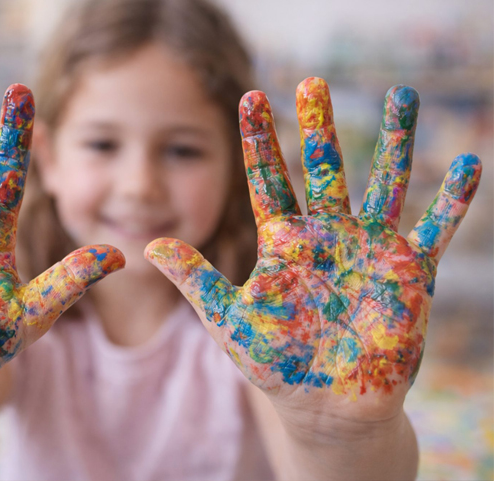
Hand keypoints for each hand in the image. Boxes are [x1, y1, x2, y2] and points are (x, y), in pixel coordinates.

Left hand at [146, 78, 480, 424]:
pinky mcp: (408, 274)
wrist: (325, 408)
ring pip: (385, 184)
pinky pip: (436, 230)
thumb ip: (195, 280)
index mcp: (284, 243)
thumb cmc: (276, 365)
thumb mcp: (229, 320)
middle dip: (318, 127)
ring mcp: (370, 250)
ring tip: (404, 94)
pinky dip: (454, 201)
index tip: (250, 97)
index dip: (260, 140)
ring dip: (396, 142)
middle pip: (324, 170)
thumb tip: (147, 246)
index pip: (268, 180)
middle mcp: (327, 236)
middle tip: (311, 81)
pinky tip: (471, 162)